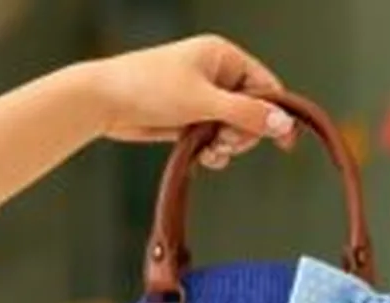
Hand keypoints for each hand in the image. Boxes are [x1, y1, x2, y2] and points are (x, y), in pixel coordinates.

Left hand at [89, 34, 295, 169]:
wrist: (104, 102)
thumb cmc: (150, 88)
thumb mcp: (204, 102)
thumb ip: (246, 114)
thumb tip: (283, 123)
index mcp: (224, 57)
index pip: (266, 86)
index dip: (276, 114)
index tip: (285, 143)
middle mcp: (217, 75)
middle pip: (252, 113)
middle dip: (241, 135)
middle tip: (223, 142)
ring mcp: (203, 99)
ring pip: (233, 131)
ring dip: (226, 147)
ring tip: (208, 151)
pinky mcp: (190, 120)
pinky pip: (215, 140)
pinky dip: (212, 152)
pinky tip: (201, 158)